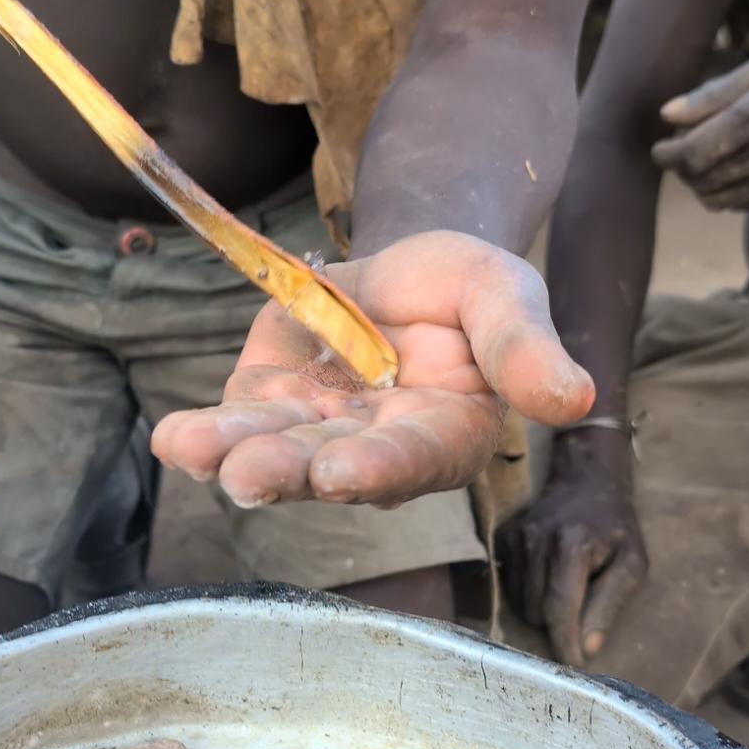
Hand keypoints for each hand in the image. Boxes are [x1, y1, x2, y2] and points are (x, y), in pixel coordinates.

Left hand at [151, 233, 593, 508]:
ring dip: (230, 455)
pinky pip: (232, 425)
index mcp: (442, 435)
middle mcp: (372, 453)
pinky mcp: (267, 405)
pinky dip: (200, 436)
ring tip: (191, 450)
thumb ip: (525, 348)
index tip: (344, 473)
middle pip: (327, 469)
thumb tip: (577, 399)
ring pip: (271, 452)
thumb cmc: (465, 293)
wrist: (405, 271)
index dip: (379, 466)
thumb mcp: (504, 295)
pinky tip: (170, 439)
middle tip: (248, 477)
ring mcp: (312, 434)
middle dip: (286, 471)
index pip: (412, 459)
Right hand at [498, 429, 646, 665]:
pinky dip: (529, 594)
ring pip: (521, 605)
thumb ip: (610, 604)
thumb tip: (589, 647)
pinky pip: (510, 588)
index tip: (575, 665)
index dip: (566, 643)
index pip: (560, 609)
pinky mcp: (503, 541)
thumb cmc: (616, 528)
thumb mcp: (632, 564)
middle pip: (537, 613)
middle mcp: (536, 541)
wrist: (586, 482)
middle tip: (581, 610)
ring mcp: (515, 539)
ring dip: (543, 610)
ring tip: (566, 589)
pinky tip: (547, 577)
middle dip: (558, 624)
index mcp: (571, 546)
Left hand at [653, 49, 748, 210]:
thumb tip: (667, 115)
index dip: (667, 155)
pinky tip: (731, 170)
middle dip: (681, 169)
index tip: (660, 148)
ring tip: (702, 159)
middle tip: (679, 150)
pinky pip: (741, 205)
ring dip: (699, 184)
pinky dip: (724, 193)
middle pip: (699, 181)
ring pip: (716, 199)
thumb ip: (716, 94)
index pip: (690, 155)